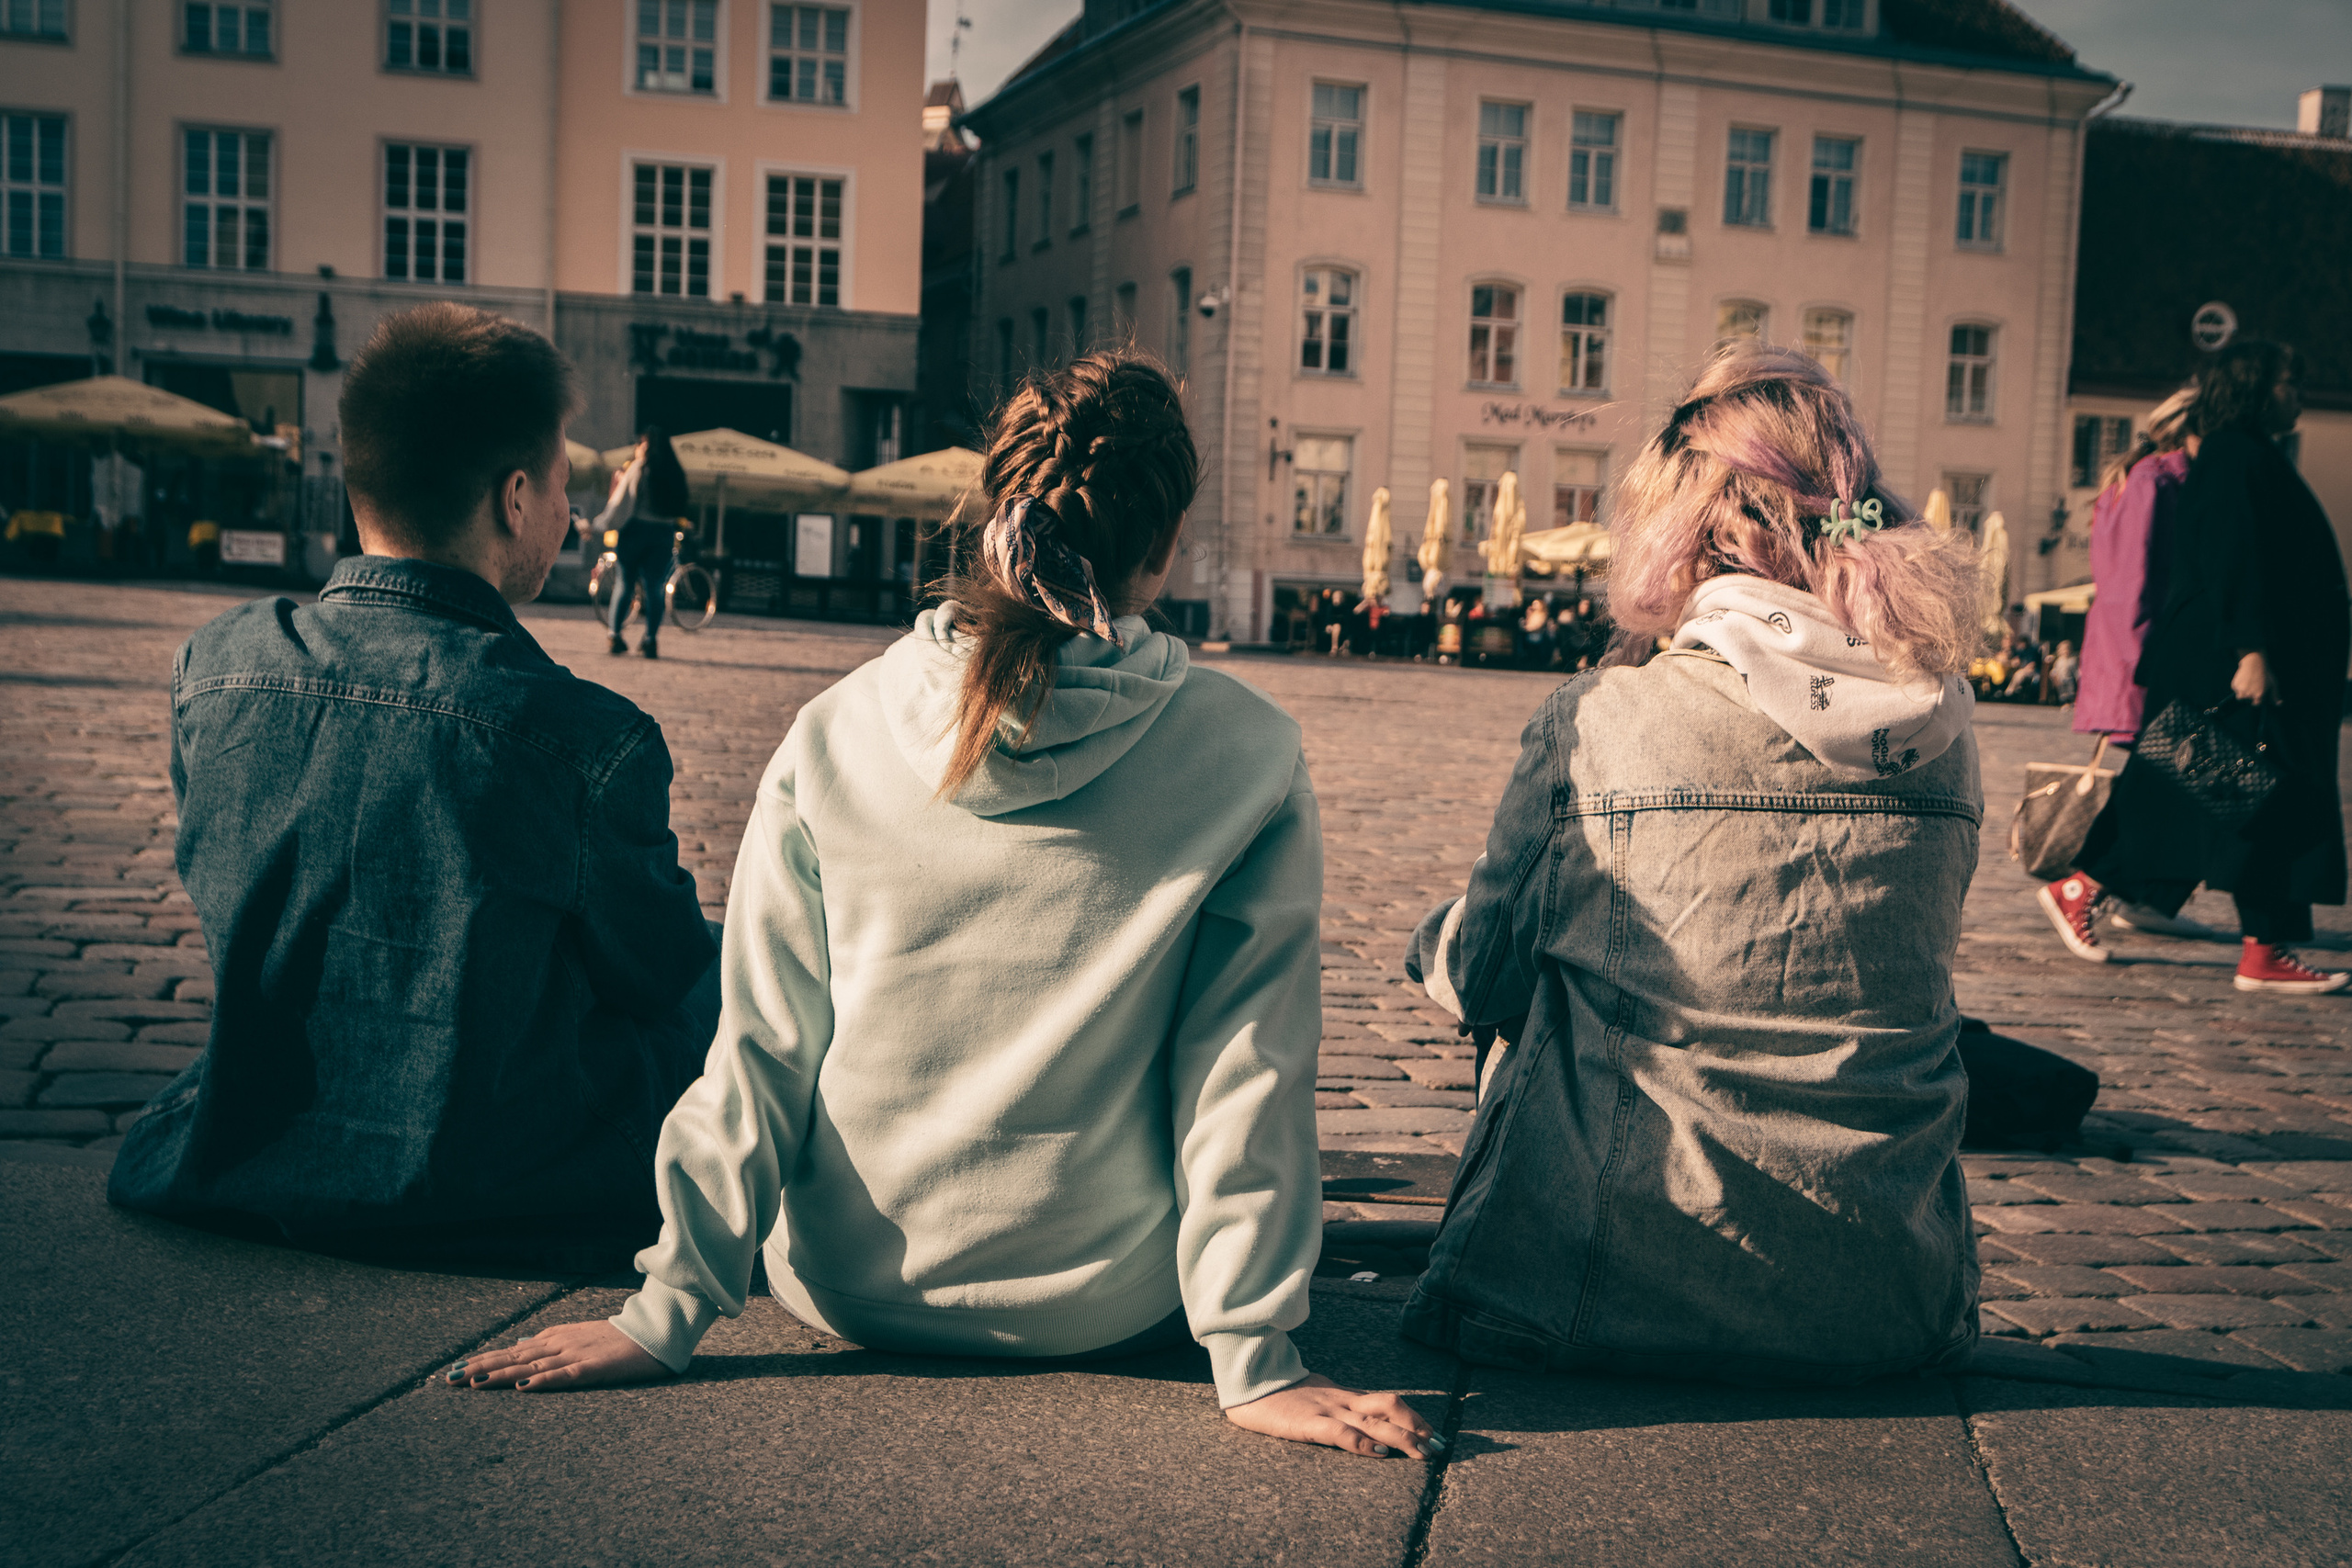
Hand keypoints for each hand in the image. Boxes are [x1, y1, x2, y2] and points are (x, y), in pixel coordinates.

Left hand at [444, 1320, 669, 1393]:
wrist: (655, 1332)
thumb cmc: (618, 1338)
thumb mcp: (579, 1335)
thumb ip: (549, 1341)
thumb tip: (519, 1344)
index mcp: (556, 1336)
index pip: (512, 1349)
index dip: (484, 1359)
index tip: (456, 1368)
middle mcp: (560, 1343)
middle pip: (514, 1356)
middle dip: (481, 1367)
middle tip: (450, 1378)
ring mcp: (576, 1355)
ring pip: (532, 1366)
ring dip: (502, 1375)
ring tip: (474, 1383)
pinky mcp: (595, 1369)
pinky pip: (566, 1376)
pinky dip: (545, 1381)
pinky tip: (526, 1387)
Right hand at [1222, 1374, 1444, 1458]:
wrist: (1246, 1382)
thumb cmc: (1278, 1393)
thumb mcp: (1316, 1394)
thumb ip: (1337, 1405)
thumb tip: (1360, 1419)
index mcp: (1344, 1394)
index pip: (1388, 1402)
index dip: (1415, 1416)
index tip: (1436, 1433)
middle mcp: (1342, 1400)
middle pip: (1389, 1408)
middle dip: (1418, 1428)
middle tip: (1439, 1447)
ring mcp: (1326, 1409)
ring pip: (1373, 1420)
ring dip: (1402, 1437)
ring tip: (1422, 1452)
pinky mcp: (1307, 1423)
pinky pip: (1340, 1432)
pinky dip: (1362, 1443)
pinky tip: (1378, 1452)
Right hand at [2231, 651, 2273, 704]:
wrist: (2254, 663)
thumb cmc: (2265, 674)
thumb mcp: (2273, 684)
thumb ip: (2275, 696)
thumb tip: (2279, 704)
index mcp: (2258, 695)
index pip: (2255, 704)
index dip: (2257, 699)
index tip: (2258, 694)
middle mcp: (2248, 694)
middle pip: (2247, 701)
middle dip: (2249, 696)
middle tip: (2253, 687)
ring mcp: (2240, 690)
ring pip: (2239, 697)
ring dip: (2242, 693)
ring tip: (2247, 685)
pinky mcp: (2234, 686)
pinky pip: (2235, 690)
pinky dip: (2238, 687)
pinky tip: (2243, 680)